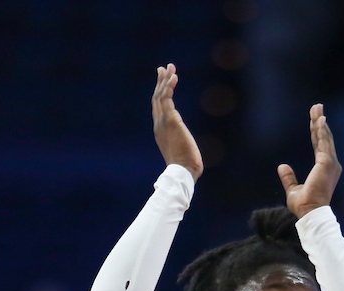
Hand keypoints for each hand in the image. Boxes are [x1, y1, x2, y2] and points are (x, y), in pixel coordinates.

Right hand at [152, 64, 202, 181]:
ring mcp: (163, 122)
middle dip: (160, 81)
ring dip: (165, 80)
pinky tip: (174, 77)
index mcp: (160, 130)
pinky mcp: (171, 120)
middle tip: (164, 67)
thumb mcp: (182, 148)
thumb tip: (187, 145)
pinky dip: (169, 87)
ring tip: (170, 67)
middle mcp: (159, 124)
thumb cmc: (185, 164)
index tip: (164, 80)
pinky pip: (167, 99)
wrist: (182, 171)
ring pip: (160, 96)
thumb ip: (182, 140)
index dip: (160, 92)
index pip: (158, 107)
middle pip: (157, 98)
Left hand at [278, 104, 340, 217]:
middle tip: (317, 107)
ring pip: (324, 137)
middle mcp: (330, 164)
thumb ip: (288, 178)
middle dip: (320, 121)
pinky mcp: (327, 163)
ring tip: (317, 108)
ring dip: (320, 122)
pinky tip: (320, 120)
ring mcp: (330, 163)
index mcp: (324, 168)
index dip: (317, 132)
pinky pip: (323, 143)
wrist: (310, 212)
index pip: (319, 145)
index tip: (315, 119)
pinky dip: (322, 131)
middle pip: (324, 138)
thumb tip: (282, 166)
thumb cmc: (303, 204)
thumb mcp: (293, 189)